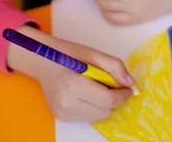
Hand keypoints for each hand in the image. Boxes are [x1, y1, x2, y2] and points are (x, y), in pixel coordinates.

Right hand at [7, 26, 133, 121]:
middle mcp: (66, 103)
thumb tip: (130, 83)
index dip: (122, 95)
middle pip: (104, 111)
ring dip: (104, 105)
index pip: (107, 99)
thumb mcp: (92, 53)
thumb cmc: (67, 53)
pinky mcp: (61, 117)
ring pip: (97, 117)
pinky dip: (94, 108)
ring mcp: (62, 113)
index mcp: (73, 85)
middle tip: (113, 84)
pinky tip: (88, 93)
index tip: (128, 88)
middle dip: (114, 99)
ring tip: (98, 87)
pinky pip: (87, 117)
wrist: (41, 60)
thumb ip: (114, 66)